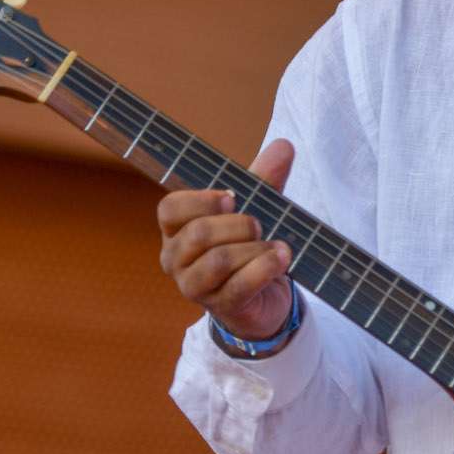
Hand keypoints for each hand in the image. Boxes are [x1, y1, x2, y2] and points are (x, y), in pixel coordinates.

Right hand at [157, 138, 297, 340]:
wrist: (264, 296)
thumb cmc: (249, 245)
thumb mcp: (257, 206)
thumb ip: (264, 178)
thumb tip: (284, 145)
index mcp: (176, 230)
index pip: (170, 209)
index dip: (200, 200)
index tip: (232, 197)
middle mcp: (176, 259)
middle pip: (198, 234)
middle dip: (239, 225)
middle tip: (260, 226)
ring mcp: (194, 286)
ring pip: (219, 260)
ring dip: (256, 248)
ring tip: (277, 246)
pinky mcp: (220, 307)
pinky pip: (240, 285)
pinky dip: (265, 267)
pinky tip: (282, 258)